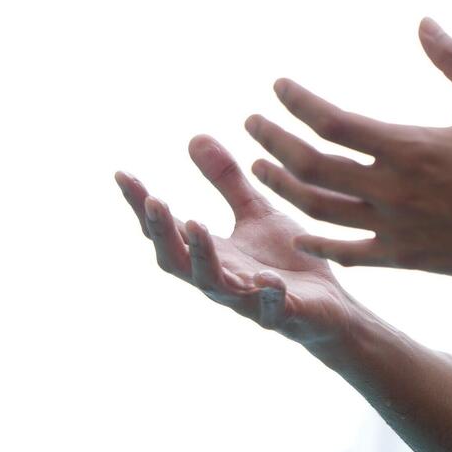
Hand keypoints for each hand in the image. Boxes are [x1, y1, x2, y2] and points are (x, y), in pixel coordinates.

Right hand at [114, 135, 358, 352]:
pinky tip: (266, 280)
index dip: (142, 205)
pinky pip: (270, 310)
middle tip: (153, 200)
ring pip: (214, 285)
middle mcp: (221, 279)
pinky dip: (266, 296)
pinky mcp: (282, 315)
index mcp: (211, 254)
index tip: (122, 173)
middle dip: (161, 231)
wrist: (329, 308)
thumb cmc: (286, 261)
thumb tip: (195, 136)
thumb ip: (226, 181)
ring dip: (202, 256)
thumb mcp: (255, 213)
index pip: (168, 228)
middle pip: (176, 260)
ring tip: (196, 224)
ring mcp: (249, 300)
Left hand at [242, 18, 451, 278]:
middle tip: (251, 123)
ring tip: (259, 168)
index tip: (279, 86)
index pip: (332, 122)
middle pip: (312, 166)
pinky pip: (347, 251)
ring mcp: (394, 228)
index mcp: (408, 148)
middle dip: (273, 142)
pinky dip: (317, 242)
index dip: (298, 102)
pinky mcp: (401, 257)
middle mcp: (392, 190)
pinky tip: (297, 231)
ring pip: (319, 208)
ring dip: (283, 186)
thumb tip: (424, 20)